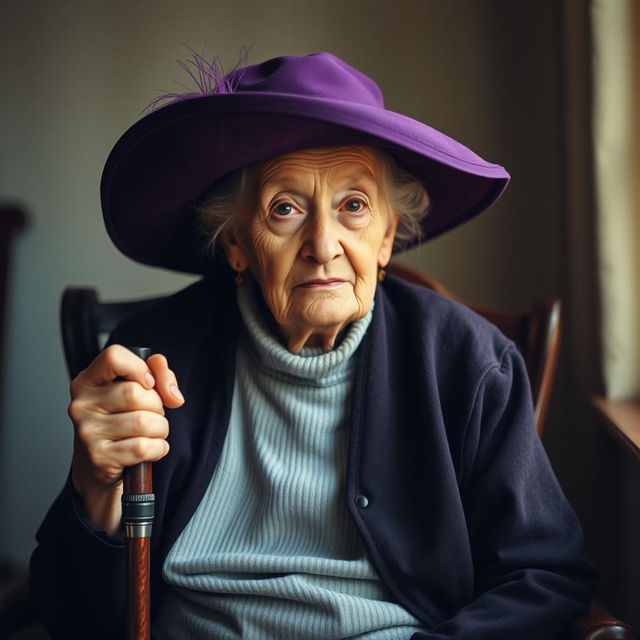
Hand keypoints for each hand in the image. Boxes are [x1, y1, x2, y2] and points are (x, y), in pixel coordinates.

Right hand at [68, 345, 184, 532]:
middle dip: (157, 406)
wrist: (99, 469)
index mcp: (88, 381)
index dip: (140, 367)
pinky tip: (152, 449)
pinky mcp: (99, 457)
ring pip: (144, 422)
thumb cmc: (121, 423)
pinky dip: (159, 448)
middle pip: (136, 393)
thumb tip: (173, 394)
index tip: (148, 383)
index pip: (114, 356)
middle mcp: (82, 404)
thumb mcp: (137, 391)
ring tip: (152, 433)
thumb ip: (159, 374)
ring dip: (160, 429)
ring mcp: (88, 431)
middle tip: (151, 415)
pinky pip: (144, 447)